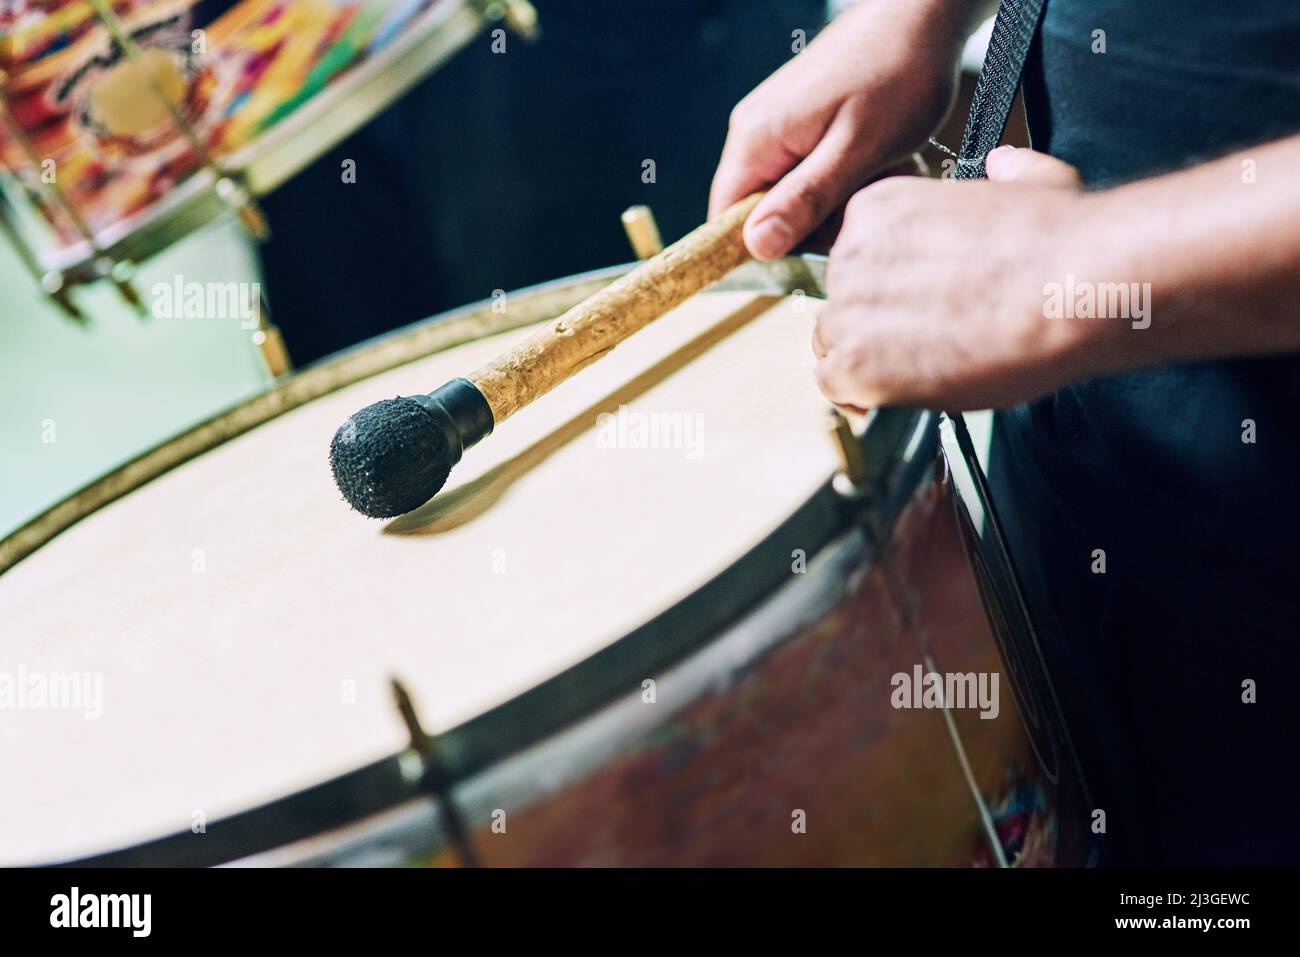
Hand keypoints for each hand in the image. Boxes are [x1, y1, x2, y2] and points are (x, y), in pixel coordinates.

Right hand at [709, 1, 974, 259]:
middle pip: (764, 211)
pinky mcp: (798, 120)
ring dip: (836, 198)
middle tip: (866, 198)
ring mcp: (776, 123)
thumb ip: (804, 200)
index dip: (766, 247)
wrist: (920, 13)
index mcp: (756, 140)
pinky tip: (873, 158)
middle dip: (816, 221)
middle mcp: (754, 132)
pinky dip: (842, 175)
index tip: (818, 244)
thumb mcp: (856, 149)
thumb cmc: (897, 73)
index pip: (726, 221)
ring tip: (879, 170)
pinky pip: (808, 169)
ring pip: (792, 193)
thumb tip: (757, 246)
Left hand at [813, 146, 1108, 410]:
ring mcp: (848, 309)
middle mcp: (851, 253)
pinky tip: (894, 395)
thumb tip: (1005, 165)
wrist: (1072, 288)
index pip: (856, 259)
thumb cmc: (1061, 242)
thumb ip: (1007, 174)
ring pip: (833, 344)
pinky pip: (833, 385)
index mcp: (880, 208)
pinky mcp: (856, 362)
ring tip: (920, 370)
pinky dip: (859, 396)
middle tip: (923, 343)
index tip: (916, 305)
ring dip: (867, 361)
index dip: (886, 290)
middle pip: (841, 302)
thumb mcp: (1033, 182)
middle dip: (874, 326)